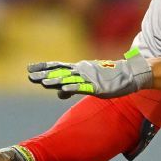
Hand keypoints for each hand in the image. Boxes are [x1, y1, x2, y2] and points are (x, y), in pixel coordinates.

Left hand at [27, 48, 152, 98]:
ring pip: (69, 79)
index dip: (43, 67)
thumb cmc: (109, 77)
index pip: (57, 67)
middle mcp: (81, 71)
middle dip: (44, 75)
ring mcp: (89, 77)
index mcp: (79, 69)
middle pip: (59, 72)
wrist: (130, 73)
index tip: (30, 68)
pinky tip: (62, 89)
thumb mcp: (88, 82)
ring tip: (42, 82)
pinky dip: (72, 87)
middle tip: (29, 76)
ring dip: (55, 80)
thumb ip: (72, 87)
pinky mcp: (97, 86)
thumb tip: (58, 93)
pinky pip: (82, 87)